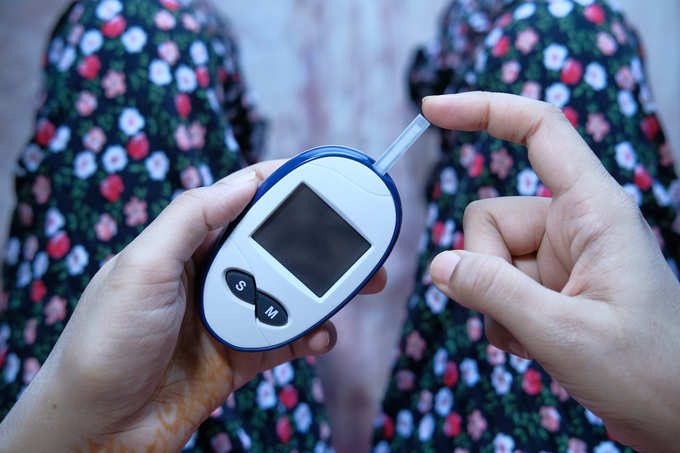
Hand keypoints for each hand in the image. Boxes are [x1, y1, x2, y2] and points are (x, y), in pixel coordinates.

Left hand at [0, 161, 386, 451]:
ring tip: (359, 286)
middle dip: (321, 241)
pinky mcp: (240, 357)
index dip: (285, 187)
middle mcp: (211, 276)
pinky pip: (287, 339)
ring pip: (290, 292)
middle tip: (361, 240)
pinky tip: (321, 337)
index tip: (326, 178)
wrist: (96, 429)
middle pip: (278, 247)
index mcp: (186, 245)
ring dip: (324, 290)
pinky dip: (311, 336)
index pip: (244, 203)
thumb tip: (244, 181)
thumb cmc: (104, 342)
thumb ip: (190, 219)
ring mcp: (229, 317)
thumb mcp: (141, 267)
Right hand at [425, 92, 679, 451]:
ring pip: (485, 257)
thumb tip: (440, 265)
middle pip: (487, 218)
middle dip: (485, 269)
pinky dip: (501, 317)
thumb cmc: (647, 370)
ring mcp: (559, 256)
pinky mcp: (548, 284)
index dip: (485, 110)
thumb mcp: (564, 332)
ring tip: (536, 335)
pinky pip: (495, 284)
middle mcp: (574, 224)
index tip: (434, 110)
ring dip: (495, 302)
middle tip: (523, 315)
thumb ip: (494, 292)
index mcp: (594, 211)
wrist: (674, 416)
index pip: (539, 130)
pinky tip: (532, 344)